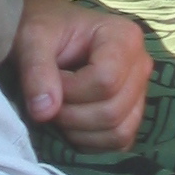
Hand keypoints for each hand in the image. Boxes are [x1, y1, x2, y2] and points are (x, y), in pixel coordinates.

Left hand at [12, 0, 152, 150]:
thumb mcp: (32, 39)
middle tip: (50, 98)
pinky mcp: (132, 115)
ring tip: (60, 108)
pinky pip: (119, 143)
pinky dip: (91, 142)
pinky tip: (72, 123)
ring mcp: (140, 92)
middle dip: (71, 113)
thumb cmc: (44, 30)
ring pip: (119, 132)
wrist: (49, 35)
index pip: (106, 81)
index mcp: (125, 37)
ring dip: (79, 131)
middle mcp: (141, 64)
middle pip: (112, 110)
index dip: (71, 90)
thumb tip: (44, 112)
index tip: (51, 77)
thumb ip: (36, 70)